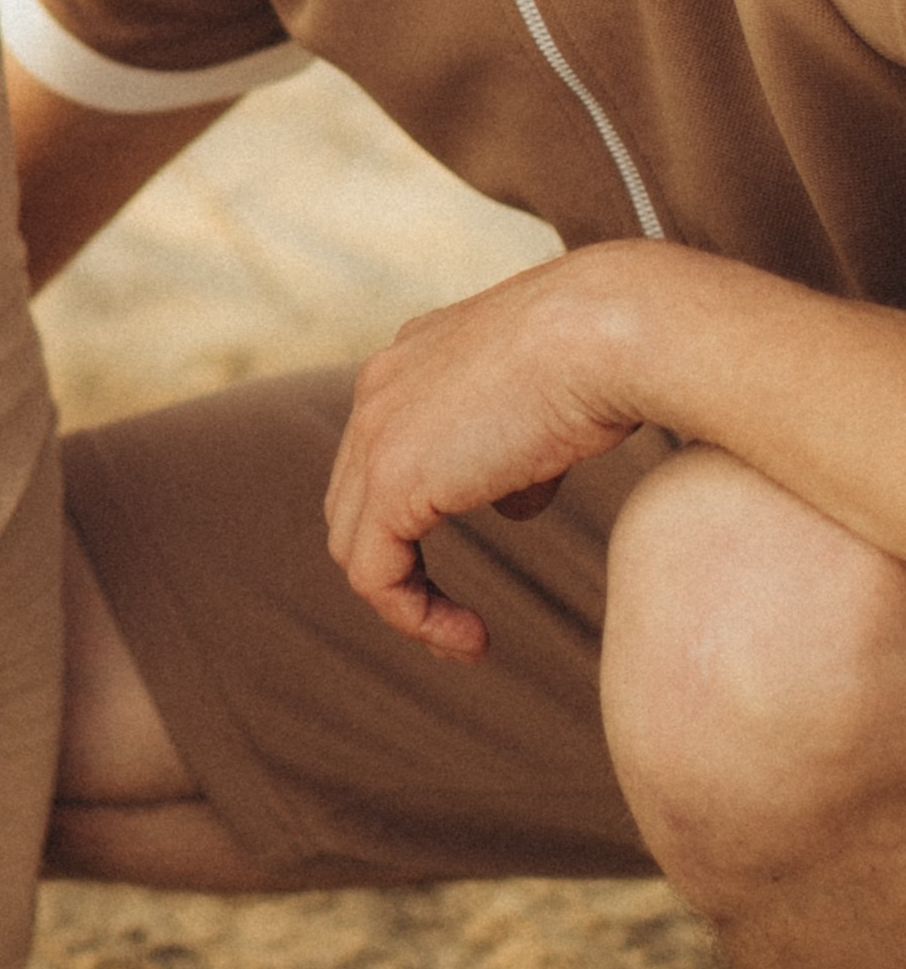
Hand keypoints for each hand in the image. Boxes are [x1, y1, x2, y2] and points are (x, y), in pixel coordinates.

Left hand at [324, 244, 648, 659]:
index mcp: (416, 356)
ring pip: (356, 541)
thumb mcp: (555, 401)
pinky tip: (474, 639)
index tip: (476, 548)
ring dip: (408, 598)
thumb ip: (519, 452)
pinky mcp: (390, 481)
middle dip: (400, 560)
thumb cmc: (613, 354)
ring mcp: (376, 431)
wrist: (612, 330)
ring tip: (466, 637)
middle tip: (457, 615)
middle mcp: (381, 386)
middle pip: (356, 497)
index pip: (386, 447)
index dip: (416, 512)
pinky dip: (415, 615)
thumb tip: (513, 503)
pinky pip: (373, 574)